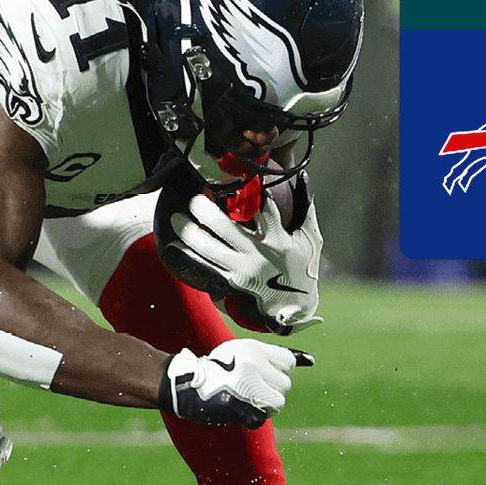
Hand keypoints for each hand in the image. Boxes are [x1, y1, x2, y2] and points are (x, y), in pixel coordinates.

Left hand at [155, 175, 323, 335]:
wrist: (296, 306)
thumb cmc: (304, 267)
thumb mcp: (311, 238)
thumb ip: (306, 209)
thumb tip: (303, 178)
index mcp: (278, 241)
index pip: (265, 213)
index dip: (249, 196)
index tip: (234, 183)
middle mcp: (258, 254)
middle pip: (226, 229)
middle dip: (206, 211)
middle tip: (194, 198)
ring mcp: (243, 269)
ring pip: (210, 249)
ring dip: (189, 232)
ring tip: (175, 218)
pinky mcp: (233, 281)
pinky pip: (207, 266)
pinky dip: (190, 255)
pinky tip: (174, 244)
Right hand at [161, 339, 311, 428]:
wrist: (188, 384)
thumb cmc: (221, 367)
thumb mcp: (245, 351)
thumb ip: (277, 355)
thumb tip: (311, 361)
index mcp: (254, 349)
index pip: (288, 362)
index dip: (276, 369)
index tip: (260, 370)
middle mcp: (253, 366)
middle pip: (285, 384)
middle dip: (272, 387)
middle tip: (250, 384)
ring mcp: (247, 388)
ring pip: (278, 402)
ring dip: (266, 402)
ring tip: (247, 396)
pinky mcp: (242, 408)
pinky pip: (263, 417)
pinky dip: (254, 415)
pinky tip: (241, 407)